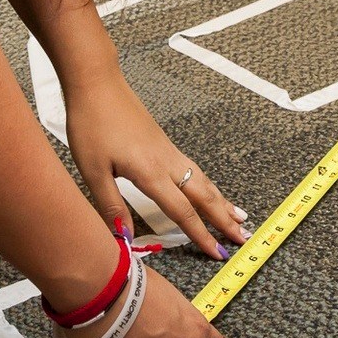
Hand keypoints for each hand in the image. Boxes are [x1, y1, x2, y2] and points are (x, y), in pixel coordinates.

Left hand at [66, 70, 248, 259]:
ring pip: (203, 180)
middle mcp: (167, 162)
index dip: (201, 235)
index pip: (183, 212)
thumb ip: (111, 206)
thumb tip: (123, 238)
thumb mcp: (93, 171)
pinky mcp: (164, 143)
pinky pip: (194, 170)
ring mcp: (168, 151)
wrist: (98, 84)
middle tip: (245, 237)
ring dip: (221, 201)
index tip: (218, 254)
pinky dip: (208, 185)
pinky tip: (208, 189)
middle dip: (224, 220)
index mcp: (151, 172)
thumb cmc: (92, 125)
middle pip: (204, 195)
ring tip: (239, 217)